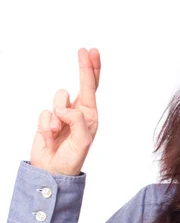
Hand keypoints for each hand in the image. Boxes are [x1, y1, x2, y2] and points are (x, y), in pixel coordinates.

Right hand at [31, 48, 100, 175]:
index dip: (91, 70)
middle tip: (84, 51)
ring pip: (58, 98)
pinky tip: (50, 137)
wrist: (52, 171)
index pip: (92, 89)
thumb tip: (66, 108)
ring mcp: (62, 115)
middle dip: (83, 68)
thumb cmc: (72, 159)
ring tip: (59, 133)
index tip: (92, 52)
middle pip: (80, 85)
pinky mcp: (47, 119)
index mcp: (91, 117)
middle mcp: (78, 113)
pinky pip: (44, 112)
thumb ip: (77, 121)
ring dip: (57, 116)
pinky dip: (46, 125)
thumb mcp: (82, 142)